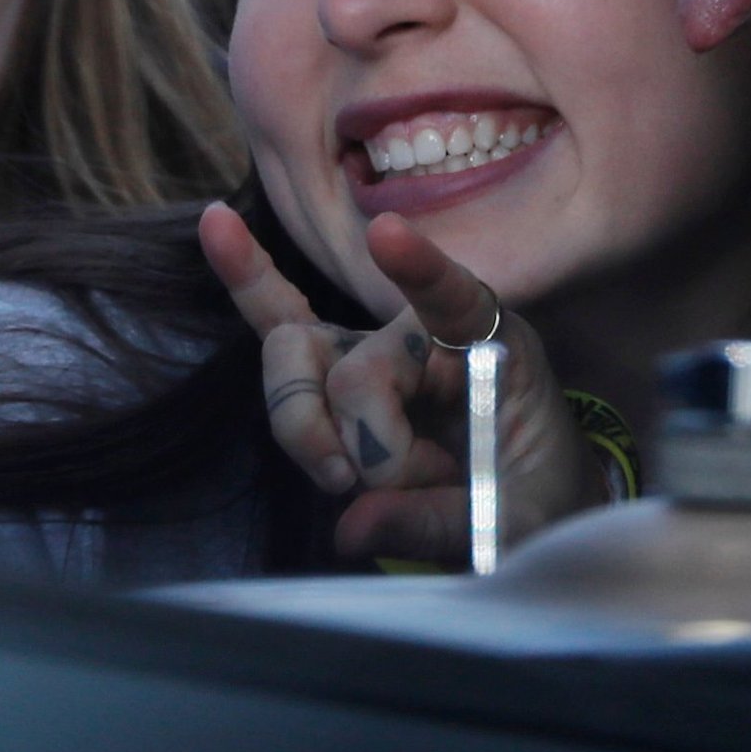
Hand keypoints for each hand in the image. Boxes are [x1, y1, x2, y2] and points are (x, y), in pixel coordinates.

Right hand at [198, 202, 604, 563]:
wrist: (531, 508)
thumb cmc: (534, 501)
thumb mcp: (514, 525)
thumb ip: (440, 524)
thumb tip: (350, 526)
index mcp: (494, 348)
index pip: (456, 301)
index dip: (420, 271)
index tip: (382, 234)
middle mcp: (428, 335)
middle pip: (357, 369)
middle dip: (362, 446)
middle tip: (395, 492)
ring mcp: (374, 348)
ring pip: (298, 358)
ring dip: (306, 430)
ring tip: (343, 479)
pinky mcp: (332, 371)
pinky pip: (277, 322)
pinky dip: (246, 278)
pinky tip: (216, 225)